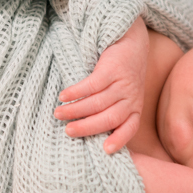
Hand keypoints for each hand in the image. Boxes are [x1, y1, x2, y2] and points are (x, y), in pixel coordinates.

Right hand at [54, 17, 148, 153]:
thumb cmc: (121, 75)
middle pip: (109, 118)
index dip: (119, 140)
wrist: (132, 42)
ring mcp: (123, 83)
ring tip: (58, 112)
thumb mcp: (123, 96)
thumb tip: (85, 131)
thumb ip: (111, 112)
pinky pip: (93, 84)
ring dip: (76, 109)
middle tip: (68, 131)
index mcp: (134, 108)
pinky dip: (76, 92)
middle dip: (87, 127)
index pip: (129, 128)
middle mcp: (131, 98)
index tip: (105, 150)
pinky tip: (64, 95)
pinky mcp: (113, 68)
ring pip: (98, 102)